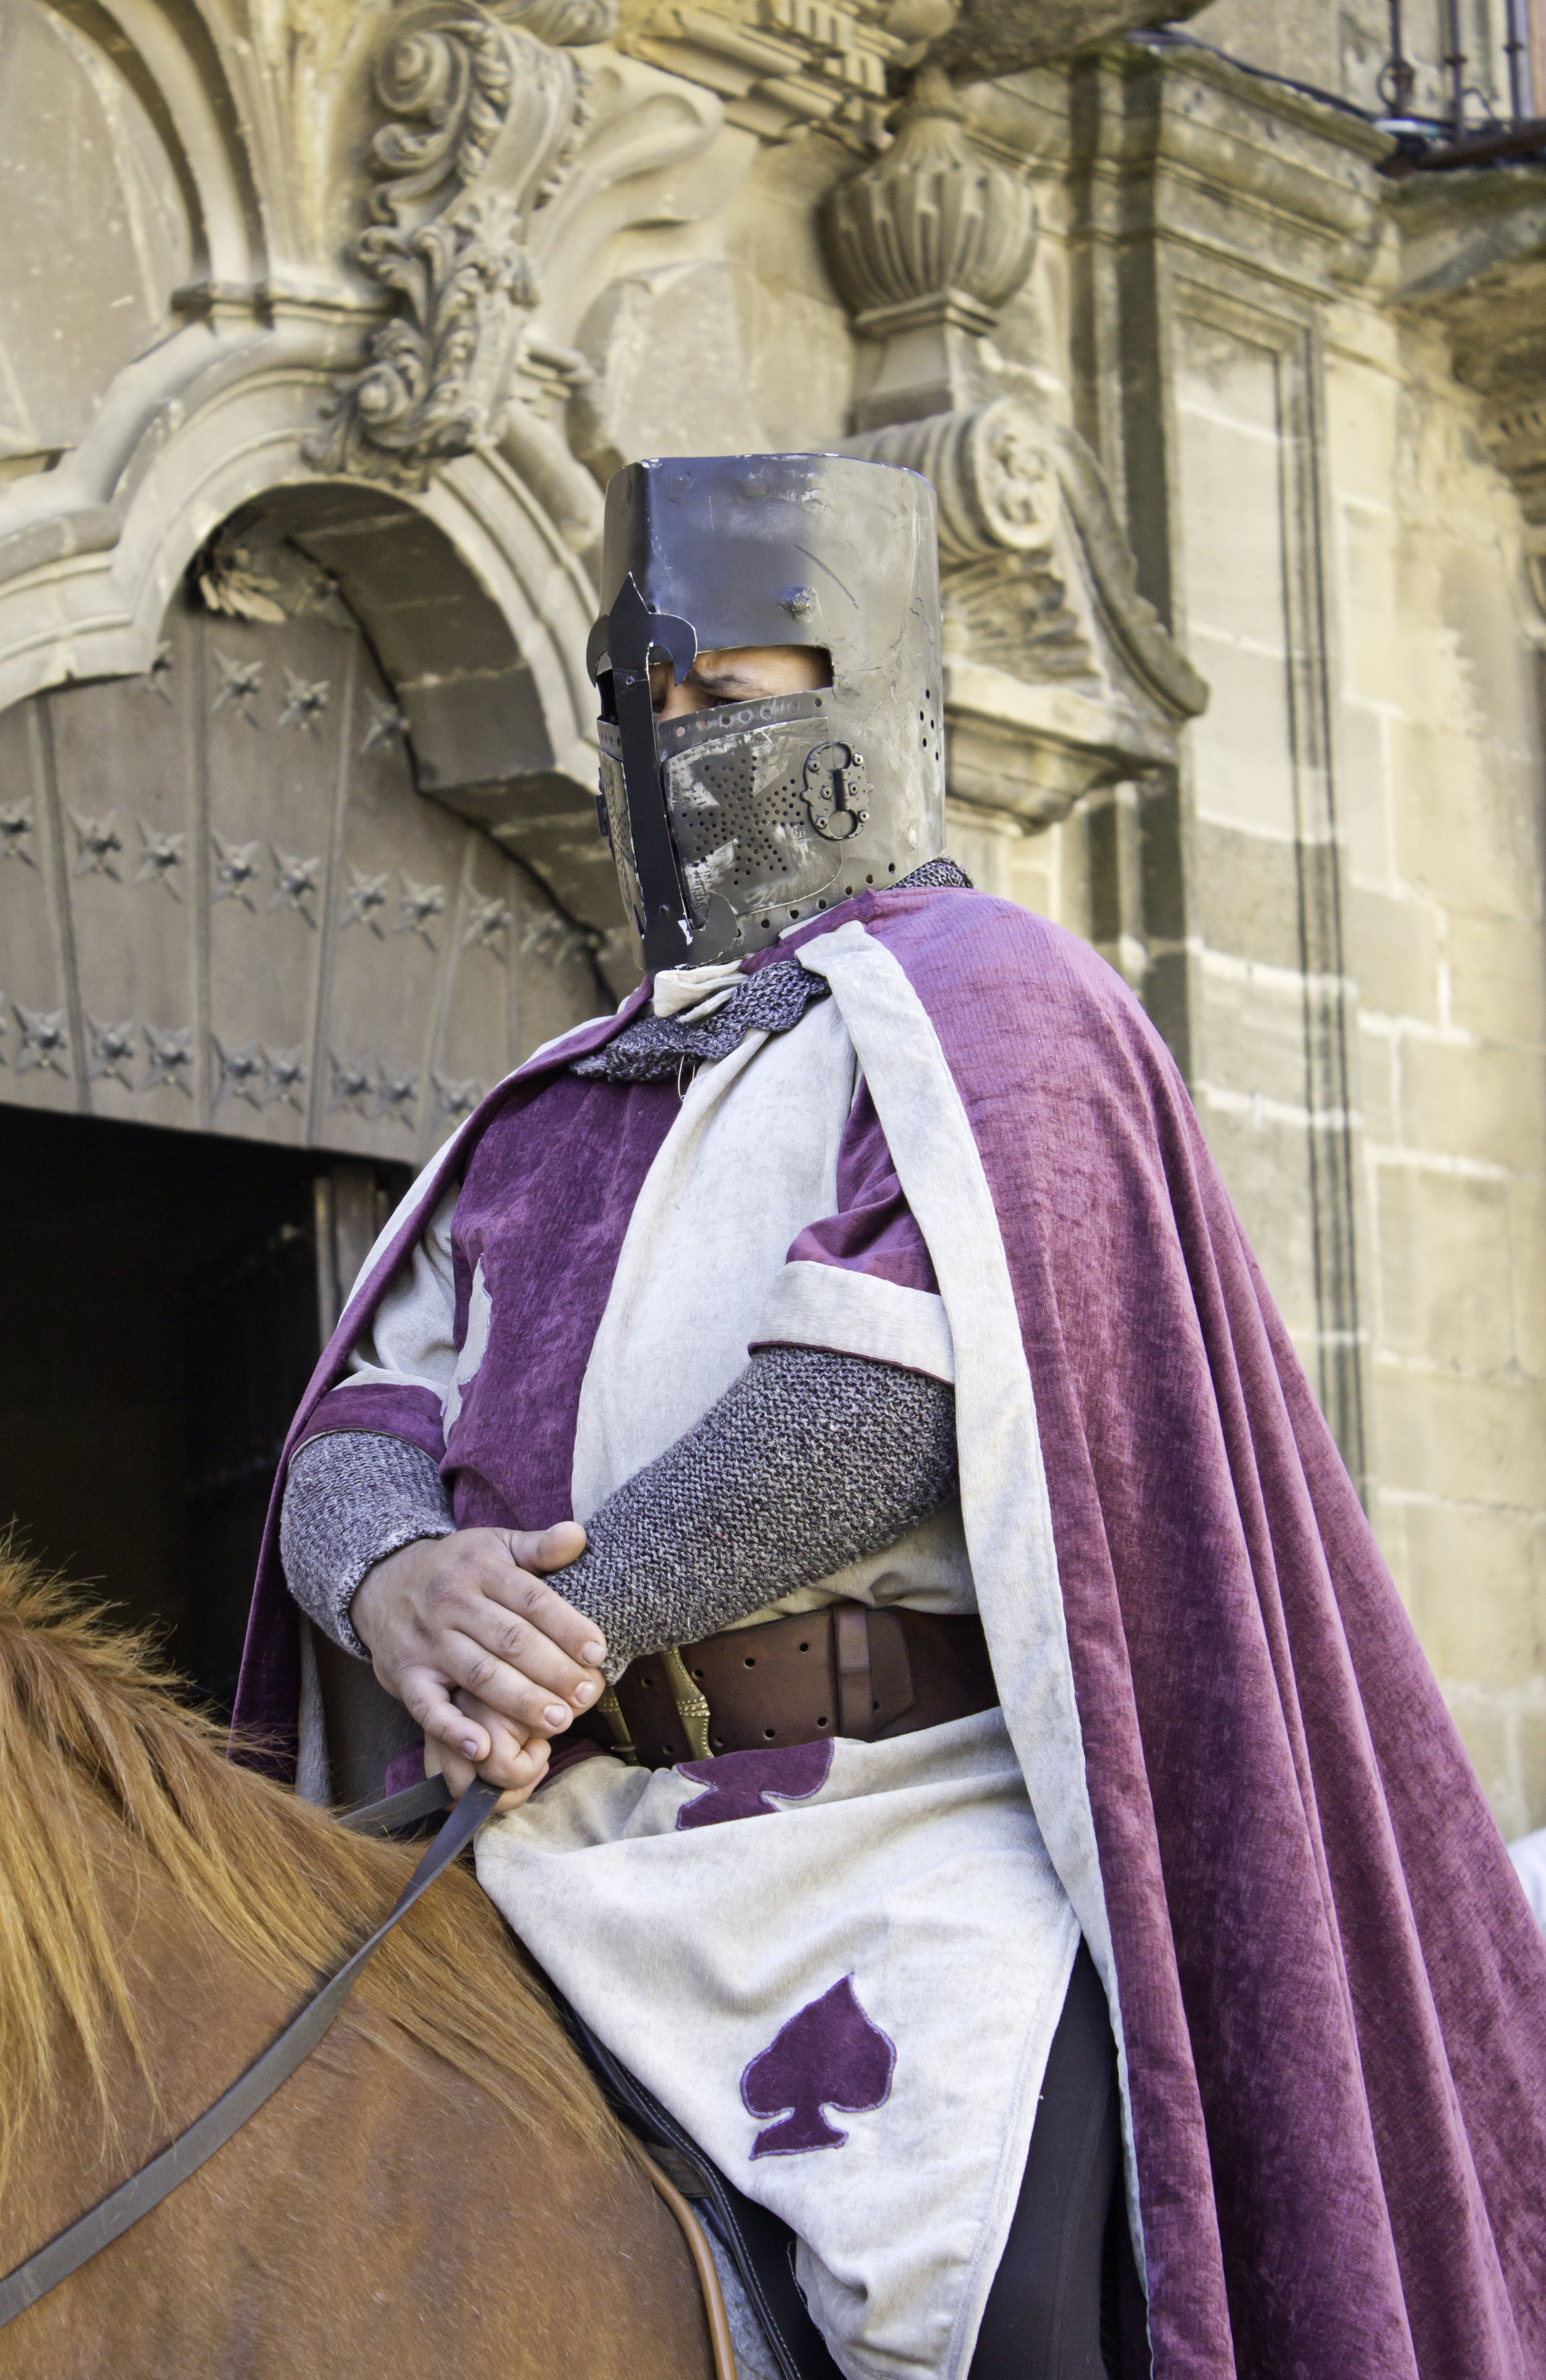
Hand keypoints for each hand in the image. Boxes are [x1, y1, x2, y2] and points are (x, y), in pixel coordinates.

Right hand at [351, 1523, 604, 1798]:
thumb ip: (538, 1546)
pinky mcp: (406, 1676)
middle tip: (586, 1694)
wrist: (381, 1581)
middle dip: (552, 1670)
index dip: (566, 1626)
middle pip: (510, 1640)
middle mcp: (452, 1605)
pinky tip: (482, 1748)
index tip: (596, 1652)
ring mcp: (427, 1642)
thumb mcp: (494, 1545)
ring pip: (479, 1674)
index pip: (530, 1599)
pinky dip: (452, 1730)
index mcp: (481, 1571)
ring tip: (558, 1720)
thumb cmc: (455, 1568)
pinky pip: (427, 1707)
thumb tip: (578, 1535)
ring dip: (520, 1701)